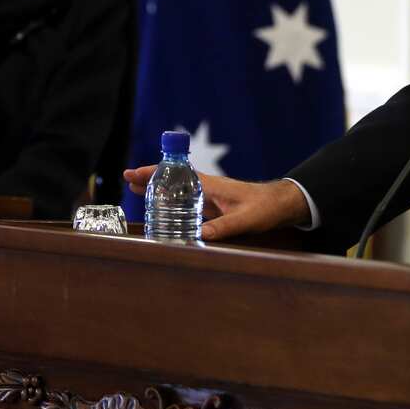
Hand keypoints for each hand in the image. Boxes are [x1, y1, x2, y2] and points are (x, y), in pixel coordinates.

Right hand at [122, 166, 310, 241]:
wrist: (281, 203)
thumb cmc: (265, 207)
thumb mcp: (244, 219)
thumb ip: (223, 227)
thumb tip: (199, 236)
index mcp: (211, 185)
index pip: (177, 174)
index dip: (154, 173)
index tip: (133, 172)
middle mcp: (208, 187)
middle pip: (174, 179)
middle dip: (151, 178)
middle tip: (128, 179)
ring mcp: (211, 195)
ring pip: (179, 189)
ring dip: (160, 188)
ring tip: (138, 191)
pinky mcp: (215, 204)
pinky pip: (188, 200)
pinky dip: (173, 200)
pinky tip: (166, 208)